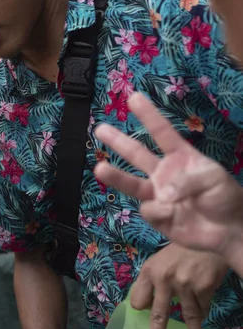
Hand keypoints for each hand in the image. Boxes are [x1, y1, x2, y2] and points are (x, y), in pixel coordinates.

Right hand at [94, 93, 242, 258]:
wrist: (229, 230)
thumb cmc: (225, 197)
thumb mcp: (213, 178)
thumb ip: (186, 180)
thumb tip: (162, 193)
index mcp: (181, 157)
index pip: (162, 133)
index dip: (148, 116)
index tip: (133, 98)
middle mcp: (165, 173)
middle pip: (137, 155)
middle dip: (118, 141)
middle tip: (99, 129)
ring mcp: (158, 195)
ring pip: (131, 183)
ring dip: (115, 176)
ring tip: (99, 169)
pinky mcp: (157, 216)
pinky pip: (150, 209)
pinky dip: (160, 211)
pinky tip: (173, 214)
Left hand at [131, 244, 228, 328]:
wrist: (207, 237)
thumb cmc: (181, 251)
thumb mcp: (159, 260)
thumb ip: (150, 281)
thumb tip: (140, 307)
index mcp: (149, 272)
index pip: (138, 300)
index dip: (141, 308)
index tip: (145, 315)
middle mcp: (164, 279)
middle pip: (158, 316)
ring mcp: (185, 284)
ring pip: (188, 316)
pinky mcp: (203, 287)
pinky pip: (203, 308)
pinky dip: (203, 313)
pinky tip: (204, 314)